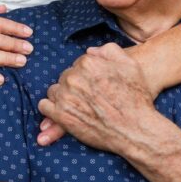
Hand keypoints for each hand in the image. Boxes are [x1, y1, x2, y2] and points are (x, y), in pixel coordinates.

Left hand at [37, 43, 160, 151]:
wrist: (135, 130)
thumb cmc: (136, 98)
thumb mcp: (130, 66)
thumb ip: (109, 52)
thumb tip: (90, 51)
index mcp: (88, 63)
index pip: (79, 64)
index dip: (88, 75)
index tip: (96, 85)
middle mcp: (73, 78)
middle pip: (66, 77)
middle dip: (75, 85)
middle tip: (90, 97)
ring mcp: (65, 96)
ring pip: (55, 90)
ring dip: (63, 96)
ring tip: (80, 106)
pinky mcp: (61, 115)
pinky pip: (45, 106)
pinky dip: (52, 109)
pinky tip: (66, 112)